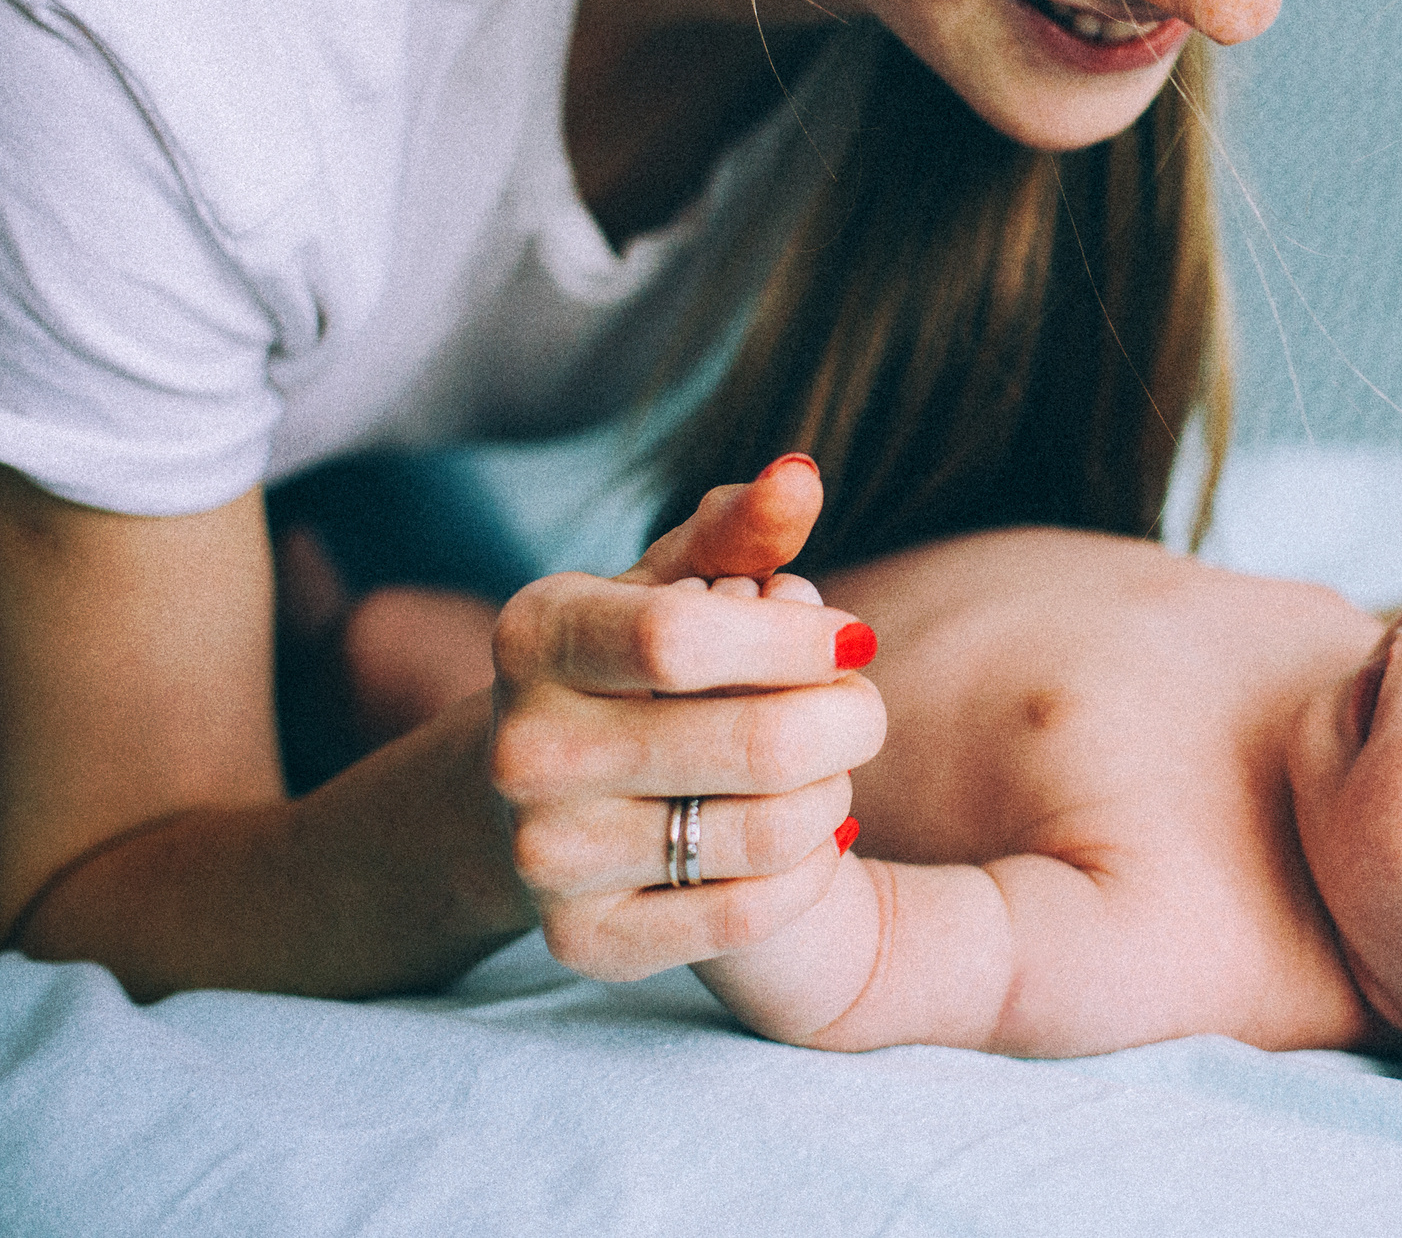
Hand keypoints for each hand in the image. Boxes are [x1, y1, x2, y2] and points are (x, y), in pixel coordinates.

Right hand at [488, 455, 885, 981]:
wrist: (520, 800)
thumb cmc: (625, 665)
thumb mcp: (668, 584)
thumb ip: (738, 531)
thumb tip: (800, 476)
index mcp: (538, 636)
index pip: (685, 640)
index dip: (799, 638)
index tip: (851, 633)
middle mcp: (525, 751)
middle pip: (756, 745)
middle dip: (851, 719)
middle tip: (862, 707)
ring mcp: (547, 857)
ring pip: (769, 833)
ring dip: (835, 793)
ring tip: (827, 768)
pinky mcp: (584, 943)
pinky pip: (751, 914)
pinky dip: (814, 869)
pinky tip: (816, 834)